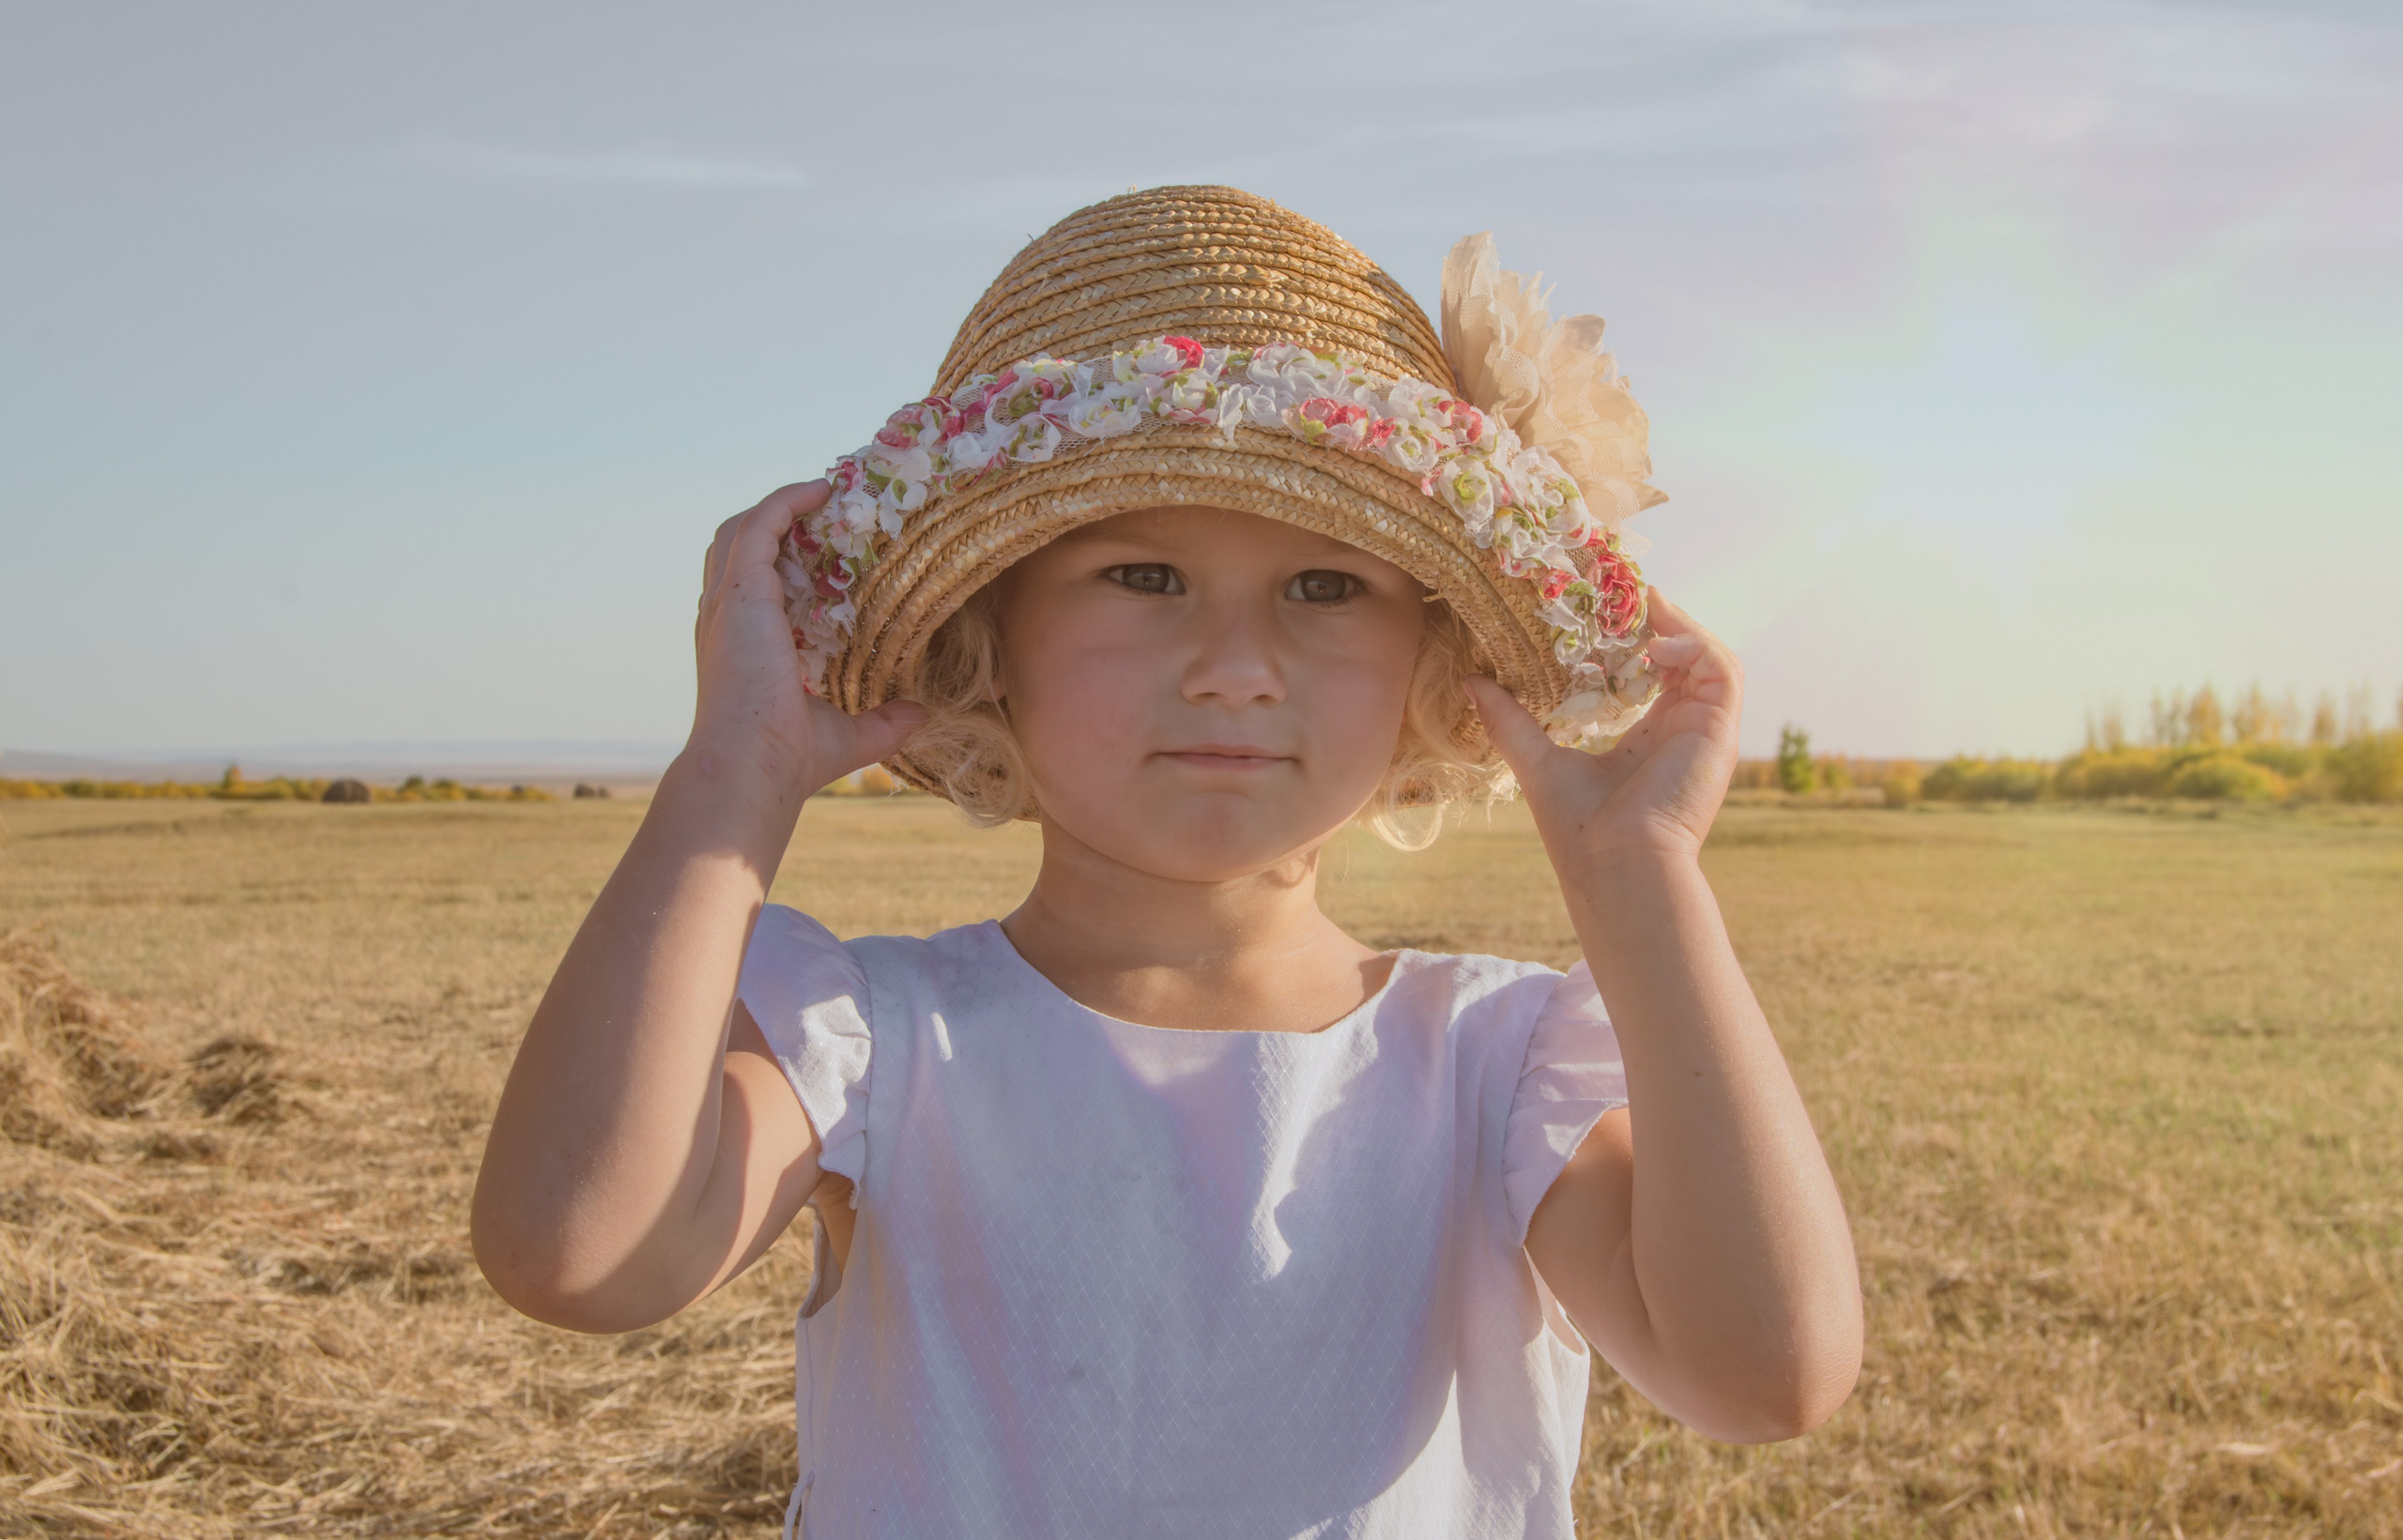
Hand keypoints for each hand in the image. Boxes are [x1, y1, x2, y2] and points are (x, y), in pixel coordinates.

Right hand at [690, 482, 925, 789]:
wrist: (752, 766)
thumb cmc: (789, 757)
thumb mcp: (848, 733)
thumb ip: (885, 721)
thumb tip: (923, 714)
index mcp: (744, 644)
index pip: (752, 583)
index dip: (780, 558)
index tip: (824, 543)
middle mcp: (727, 618)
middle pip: (739, 547)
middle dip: (777, 523)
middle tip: (827, 511)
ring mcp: (729, 602)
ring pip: (741, 530)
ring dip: (780, 507)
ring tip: (824, 494)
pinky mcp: (741, 592)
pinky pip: (759, 525)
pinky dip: (786, 502)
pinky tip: (820, 491)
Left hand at [1465, 590, 1739, 865]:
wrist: (1615, 864)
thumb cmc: (1579, 828)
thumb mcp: (1536, 760)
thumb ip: (1510, 719)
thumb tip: (1472, 682)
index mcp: (1648, 739)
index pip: (1652, 674)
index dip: (1635, 638)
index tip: (1601, 612)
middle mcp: (1681, 731)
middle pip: (1685, 658)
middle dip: (1660, 621)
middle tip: (1625, 593)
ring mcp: (1704, 730)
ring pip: (1709, 656)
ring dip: (1679, 626)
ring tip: (1645, 608)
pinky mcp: (1719, 729)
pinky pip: (1721, 668)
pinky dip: (1693, 644)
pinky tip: (1656, 644)